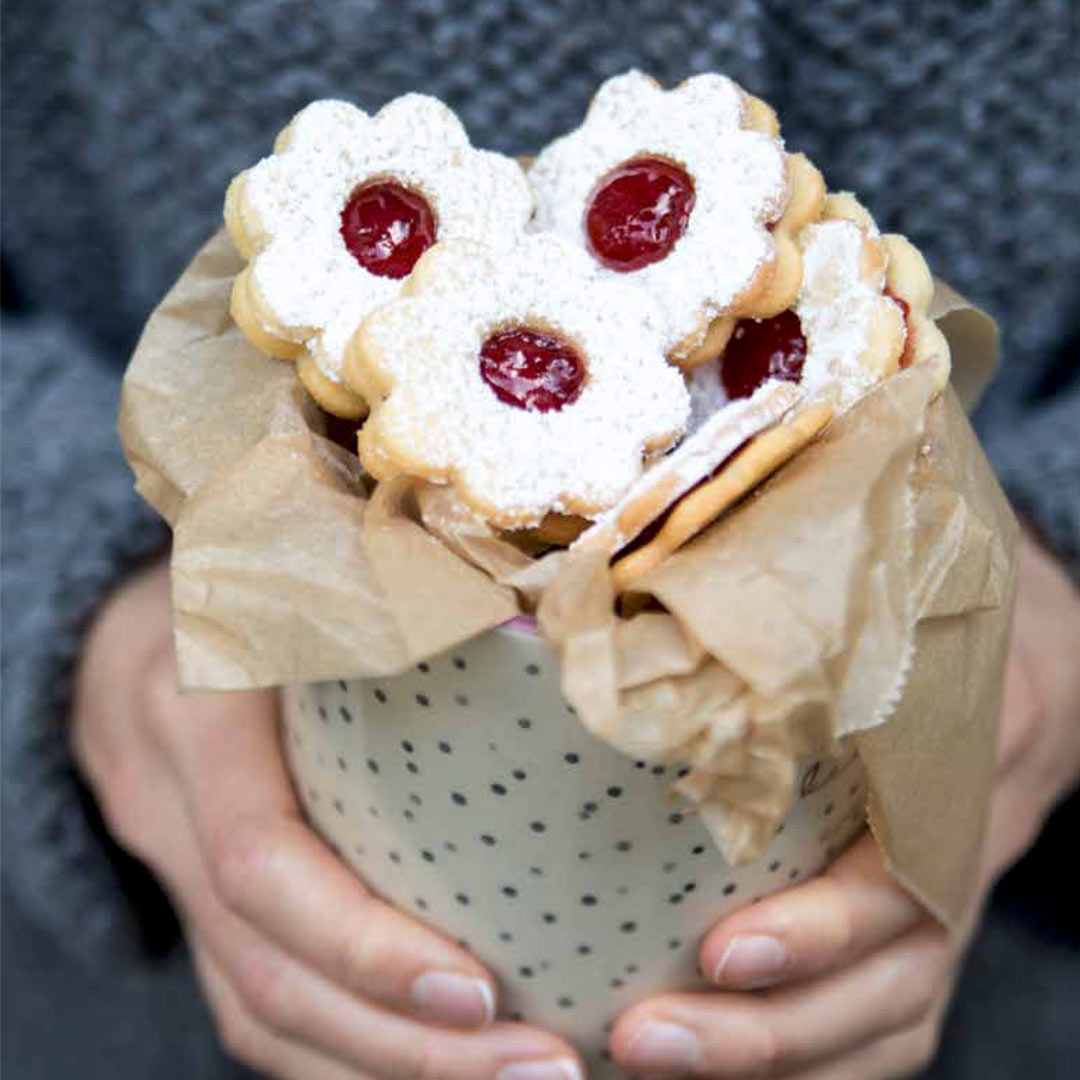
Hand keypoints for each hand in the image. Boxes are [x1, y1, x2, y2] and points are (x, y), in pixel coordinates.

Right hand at [73, 559, 582, 1079]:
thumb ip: (391, 592)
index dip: (363, 942)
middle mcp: (172, 811)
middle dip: (405, 1046)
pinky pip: (259, 1004)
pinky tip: (440, 1061)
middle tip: (544, 1068)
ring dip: (389, 1069)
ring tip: (520, 1079)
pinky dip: (349, 1050)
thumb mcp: (301, 561)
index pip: (260, 860)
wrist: (126, 630)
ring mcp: (175, 874)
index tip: (483, 991)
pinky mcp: (201, 907)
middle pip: (270, 974)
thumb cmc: (247, 578)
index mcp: (199, 713)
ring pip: (263, 1013)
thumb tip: (552, 625)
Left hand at [611, 534, 1079, 1079]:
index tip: (720, 952)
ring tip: (650, 1060)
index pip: (904, 884)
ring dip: (774, 1064)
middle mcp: (965, 853)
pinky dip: (807, 1061)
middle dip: (770, 1032)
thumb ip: (822, 606)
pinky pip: (881, 1021)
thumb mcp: (900, 582)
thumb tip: (650, 572)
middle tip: (645, 1037)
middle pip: (888, 985)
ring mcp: (949, 903)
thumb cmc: (942, 594)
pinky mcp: (921, 925)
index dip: (820, 933)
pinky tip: (714, 1066)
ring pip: (885, 1023)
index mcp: (967, 763)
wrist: (1031, 642)